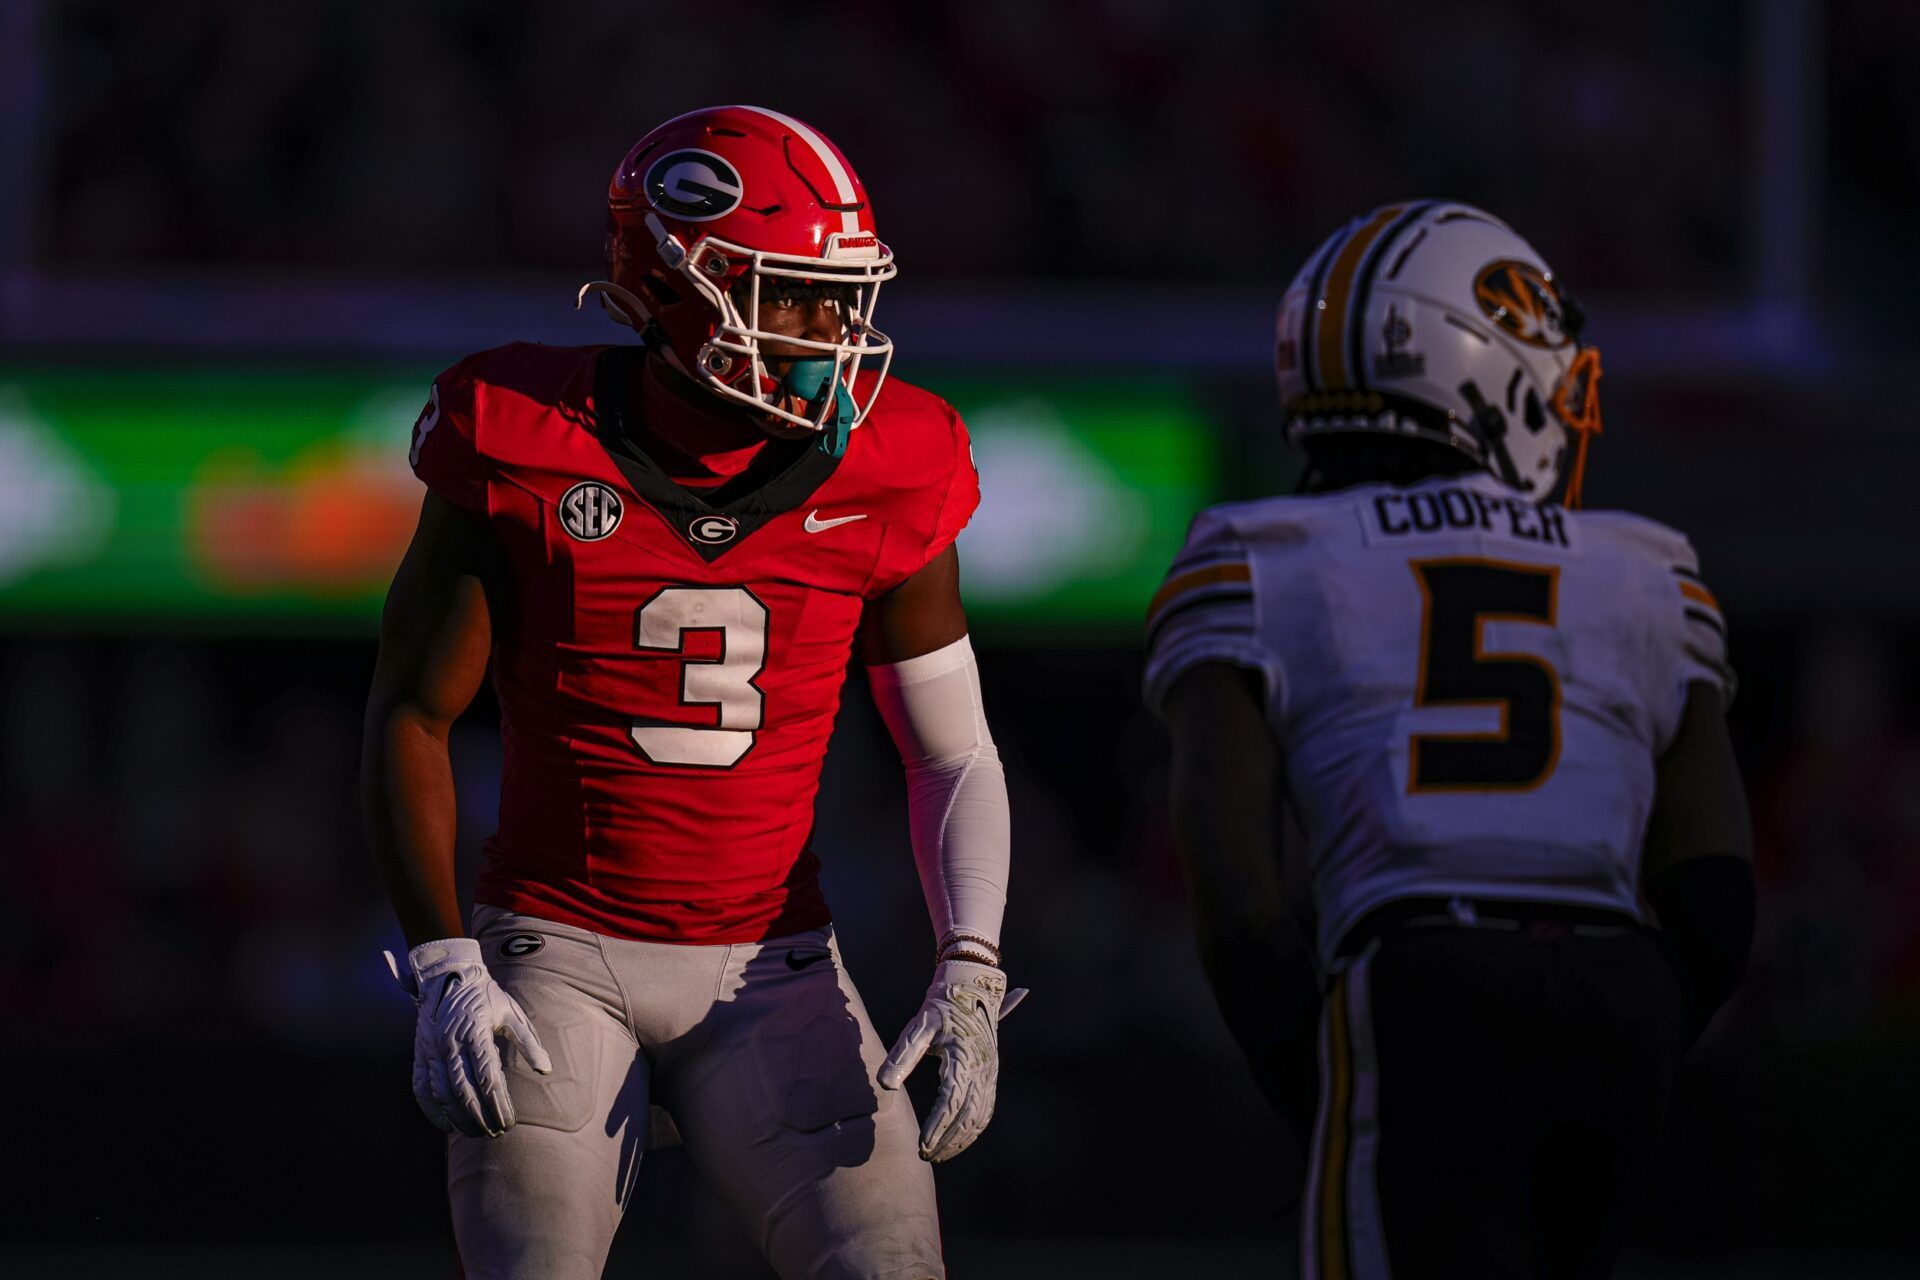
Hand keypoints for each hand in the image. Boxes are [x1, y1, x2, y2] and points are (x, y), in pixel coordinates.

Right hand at [385, 937, 550, 1137]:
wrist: (447, 977)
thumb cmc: (485, 996)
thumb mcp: (510, 1013)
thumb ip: (528, 1041)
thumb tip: (546, 1068)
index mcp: (475, 1032)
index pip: (488, 1078)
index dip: (498, 1104)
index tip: (510, 1122)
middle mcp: (449, 1044)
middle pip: (464, 1092)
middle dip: (480, 1118)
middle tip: (495, 1134)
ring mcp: (431, 1051)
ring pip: (442, 1094)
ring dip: (459, 1119)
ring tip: (477, 1133)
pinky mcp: (420, 1055)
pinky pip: (421, 1089)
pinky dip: (432, 1111)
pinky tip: (447, 1125)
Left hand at [878, 959, 1025, 1162]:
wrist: (972, 985)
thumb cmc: (940, 1005)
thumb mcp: (919, 1026)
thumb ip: (903, 1055)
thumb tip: (884, 1084)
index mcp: (965, 1058)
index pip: (951, 1102)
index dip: (937, 1127)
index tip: (921, 1146)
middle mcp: (982, 1068)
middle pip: (968, 1115)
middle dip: (948, 1140)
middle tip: (926, 1156)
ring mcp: (990, 1072)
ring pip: (980, 1116)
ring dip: (962, 1139)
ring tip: (939, 1154)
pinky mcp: (991, 1073)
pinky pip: (986, 1108)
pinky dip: (973, 1128)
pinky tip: (958, 1140)